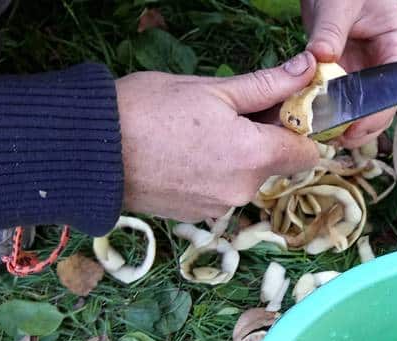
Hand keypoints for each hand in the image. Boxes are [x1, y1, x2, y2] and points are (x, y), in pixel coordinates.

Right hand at [116, 52, 319, 222]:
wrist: (89, 151)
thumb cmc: (148, 111)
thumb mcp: (213, 89)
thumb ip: (267, 85)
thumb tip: (306, 70)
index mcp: (254, 157)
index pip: (307, 153)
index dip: (299, 128)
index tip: (281, 109)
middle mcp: (243, 191)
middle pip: (275, 164)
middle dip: (263, 138)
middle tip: (231, 110)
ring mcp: (218, 207)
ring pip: (246, 177)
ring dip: (237, 155)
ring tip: (199, 130)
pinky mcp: (195, 215)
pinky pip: (221, 190)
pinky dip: (214, 172)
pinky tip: (185, 151)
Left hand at [302, 0, 396, 147]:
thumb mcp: (339, 3)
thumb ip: (330, 30)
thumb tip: (320, 57)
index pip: (394, 88)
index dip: (376, 113)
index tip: (354, 129)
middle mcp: (384, 63)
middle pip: (380, 106)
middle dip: (361, 127)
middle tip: (335, 141)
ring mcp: (365, 70)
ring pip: (360, 107)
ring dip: (344, 124)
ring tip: (323, 138)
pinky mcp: (344, 72)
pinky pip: (339, 98)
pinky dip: (328, 111)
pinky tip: (314, 123)